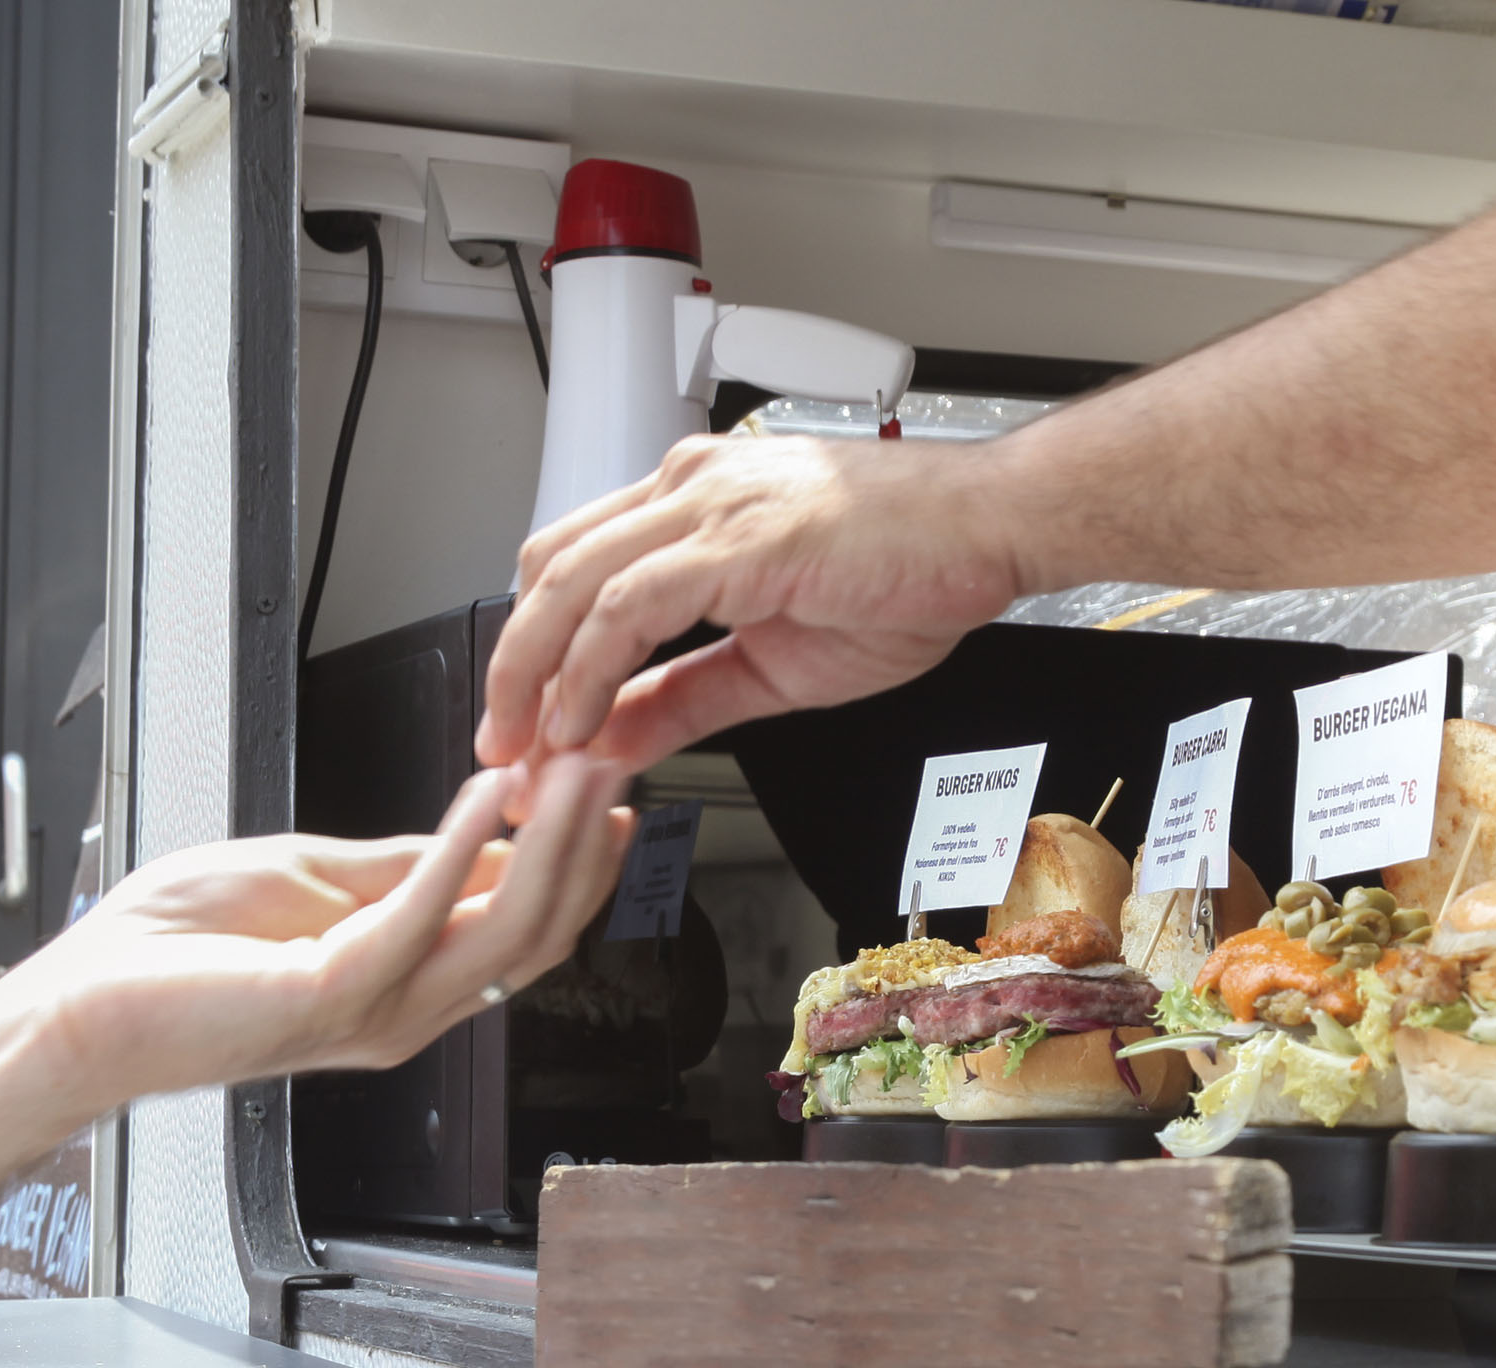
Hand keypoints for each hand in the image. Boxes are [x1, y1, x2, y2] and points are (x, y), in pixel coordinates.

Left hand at [0, 749, 635, 1122]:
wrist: (83, 1005)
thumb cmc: (171, 952)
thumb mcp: (310, 879)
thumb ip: (396, 865)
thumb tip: (480, 832)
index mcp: (404, 984)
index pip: (524, 926)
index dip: (574, 855)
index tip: (603, 784)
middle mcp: (407, 1009)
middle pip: (537, 932)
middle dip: (581, 842)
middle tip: (609, 763)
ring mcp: (378, 1010)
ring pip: (505, 930)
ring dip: (548, 838)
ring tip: (572, 769)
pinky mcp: (336, 993)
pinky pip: (425, 912)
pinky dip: (465, 846)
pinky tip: (492, 794)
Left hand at [478, 432, 1028, 779]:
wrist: (996, 528)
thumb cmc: (914, 570)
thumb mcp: (773, 663)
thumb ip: (682, 699)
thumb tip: (611, 739)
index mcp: (694, 504)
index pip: (572, 564)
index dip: (532, 648)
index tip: (523, 726)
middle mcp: (687, 488)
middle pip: (550, 568)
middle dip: (511, 667)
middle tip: (499, 750)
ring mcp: (707, 504)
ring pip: (571, 584)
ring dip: (533, 677)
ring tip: (526, 750)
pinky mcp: (736, 538)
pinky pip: (628, 607)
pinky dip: (590, 670)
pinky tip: (582, 723)